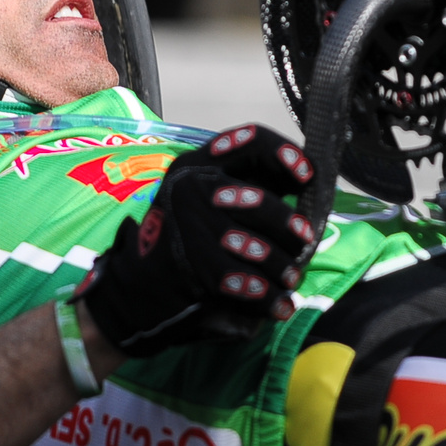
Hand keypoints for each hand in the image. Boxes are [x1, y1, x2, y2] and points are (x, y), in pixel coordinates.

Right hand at [77, 124, 315, 356]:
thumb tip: (308, 181)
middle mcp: (190, 189)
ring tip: (291, 279)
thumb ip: (252, 183)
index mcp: (198, 163)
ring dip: (283, 268)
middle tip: (304, 241)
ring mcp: (190, 229)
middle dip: (289, 226)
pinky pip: (244, 281)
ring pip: (256, 246)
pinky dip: (267, 297)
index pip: (250, 140)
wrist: (138, 288)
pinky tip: (278, 304)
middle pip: (259, 199)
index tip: (307, 176)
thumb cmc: (186, 238)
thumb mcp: (208, 197)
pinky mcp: (192, 267)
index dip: (286, 154)